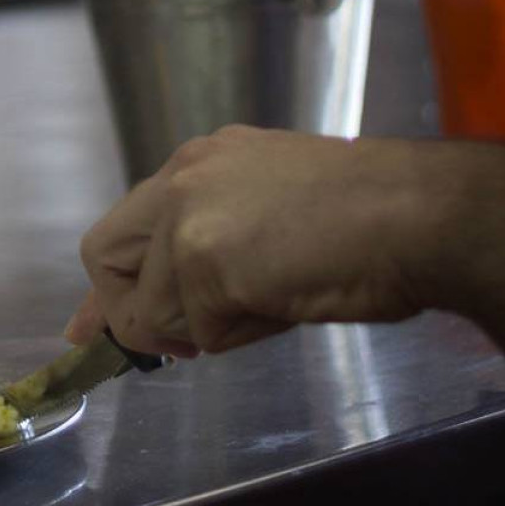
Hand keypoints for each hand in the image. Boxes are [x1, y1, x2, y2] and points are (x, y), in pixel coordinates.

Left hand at [63, 126, 477, 358]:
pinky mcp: (203, 263)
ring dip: (203, 329)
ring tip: (268, 302)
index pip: (121, 226)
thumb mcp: (261, 209)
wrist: (412, 212)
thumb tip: (163, 308)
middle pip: (103, 257)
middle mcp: (178, 180)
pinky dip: (239, 337)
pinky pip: (200, 334)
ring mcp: (185, 219)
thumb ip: (203, 241)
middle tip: (176, 342)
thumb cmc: (361, 217)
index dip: (109, 285)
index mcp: (194, 163)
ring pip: (151, 309)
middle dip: (126, 311)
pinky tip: (282, 305)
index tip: (92, 328)